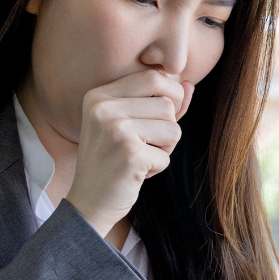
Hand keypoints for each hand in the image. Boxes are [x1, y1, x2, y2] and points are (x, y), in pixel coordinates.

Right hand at [64, 70, 193, 238]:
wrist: (88, 202)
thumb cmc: (112, 161)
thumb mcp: (129, 125)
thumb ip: (158, 103)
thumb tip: (190, 83)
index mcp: (100, 95)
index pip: (153, 77)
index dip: (170, 95)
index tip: (161, 117)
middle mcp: (104, 108)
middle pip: (167, 104)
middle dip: (167, 127)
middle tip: (145, 144)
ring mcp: (115, 130)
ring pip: (173, 129)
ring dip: (165, 149)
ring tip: (140, 157)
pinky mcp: (130, 155)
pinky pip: (167, 156)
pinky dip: (158, 167)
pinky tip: (136, 173)